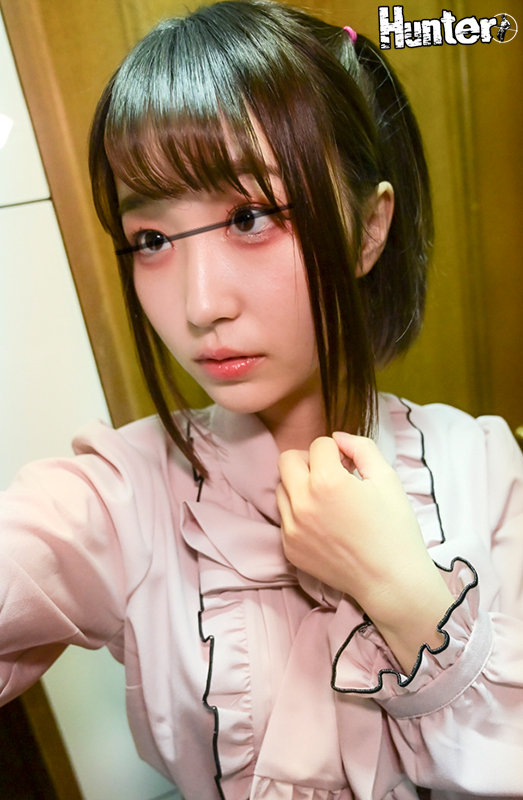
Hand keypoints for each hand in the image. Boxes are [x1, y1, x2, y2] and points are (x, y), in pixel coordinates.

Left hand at [276, 433, 453, 670]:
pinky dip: (299, 513)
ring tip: (328, 500)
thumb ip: (361, 448)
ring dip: (301, 485)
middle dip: (309, 460)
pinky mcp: (289, 548)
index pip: (319, 445)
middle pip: (287, 460)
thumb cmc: (395, 528)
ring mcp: (291, 528)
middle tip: (331, 475)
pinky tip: (325, 524)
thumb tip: (337, 438)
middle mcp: (302, 502)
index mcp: (326, 481)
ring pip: (282, 488)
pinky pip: (285, 517)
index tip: (351, 466)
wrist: (392, 581)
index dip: (339, 451)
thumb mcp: (387, 478)